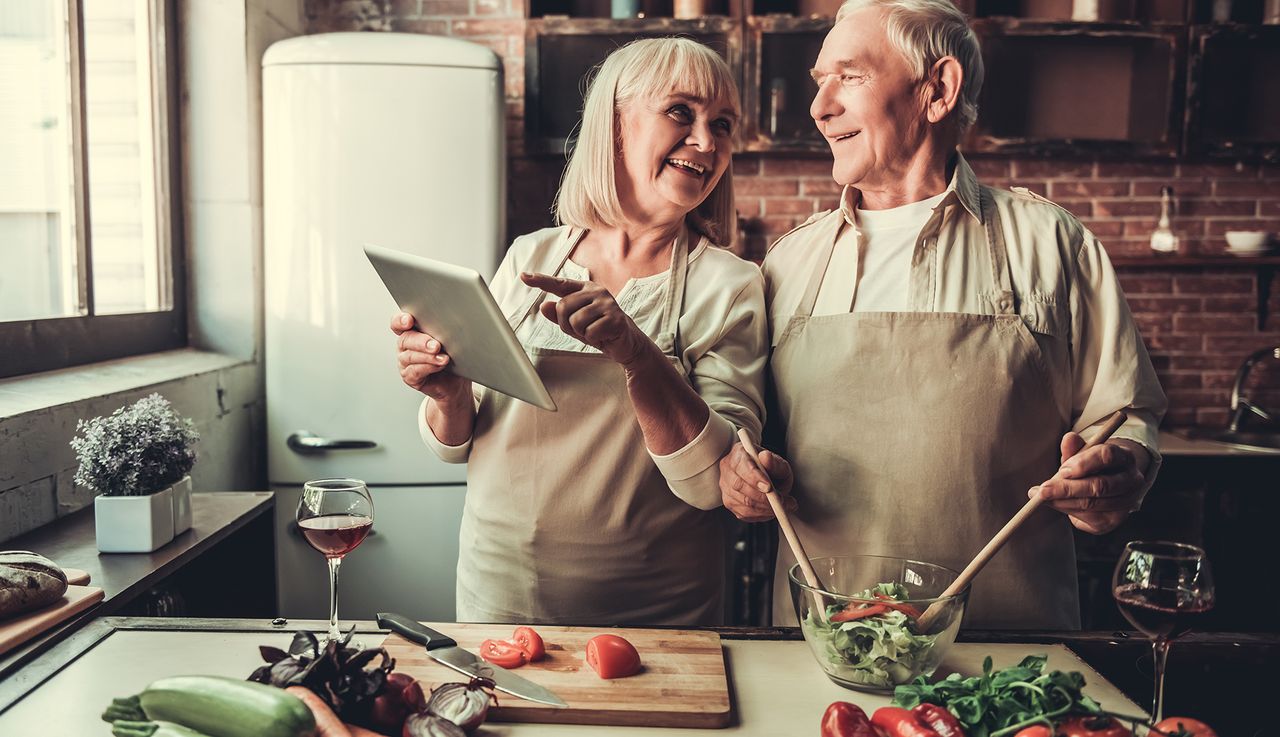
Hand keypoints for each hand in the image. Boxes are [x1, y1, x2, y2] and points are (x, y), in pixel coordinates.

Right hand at [390, 313, 471, 402]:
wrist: (457, 382)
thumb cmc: (454, 357)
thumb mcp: (451, 340)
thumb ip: (445, 331)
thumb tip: (451, 324)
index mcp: (412, 330)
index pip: (398, 322)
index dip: (400, 320)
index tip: (409, 321)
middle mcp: (406, 345)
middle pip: (405, 339)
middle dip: (421, 342)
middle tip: (436, 346)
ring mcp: (405, 361)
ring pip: (410, 356)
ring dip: (428, 356)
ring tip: (444, 358)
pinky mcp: (409, 377)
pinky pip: (414, 371)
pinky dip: (428, 367)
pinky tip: (440, 366)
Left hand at [520, 272, 647, 364]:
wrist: (626, 343)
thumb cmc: (600, 330)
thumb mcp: (576, 324)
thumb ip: (560, 315)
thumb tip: (543, 306)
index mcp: (585, 289)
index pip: (559, 284)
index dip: (540, 280)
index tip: (523, 276)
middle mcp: (596, 291)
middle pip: (563, 307)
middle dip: (566, 324)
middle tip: (582, 330)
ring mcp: (607, 303)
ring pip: (575, 321)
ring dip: (581, 333)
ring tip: (594, 332)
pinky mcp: (615, 318)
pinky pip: (589, 332)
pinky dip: (593, 339)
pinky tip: (603, 336)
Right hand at [718, 442, 796, 522]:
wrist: (769, 480)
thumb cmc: (773, 470)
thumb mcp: (779, 464)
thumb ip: (775, 463)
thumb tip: (766, 457)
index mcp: (738, 453)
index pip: (741, 465)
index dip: (754, 477)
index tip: (769, 487)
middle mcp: (728, 468)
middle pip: (739, 485)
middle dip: (761, 496)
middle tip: (781, 501)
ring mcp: (726, 486)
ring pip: (742, 501)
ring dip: (764, 507)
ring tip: (781, 506)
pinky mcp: (729, 502)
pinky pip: (743, 513)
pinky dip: (760, 514)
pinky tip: (770, 510)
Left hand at [1035, 434, 1149, 534]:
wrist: (1110, 485)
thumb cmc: (1094, 466)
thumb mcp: (1084, 454)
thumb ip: (1075, 448)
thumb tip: (1069, 439)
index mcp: (1125, 457)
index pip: (1107, 456)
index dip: (1083, 463)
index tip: (1062, 470)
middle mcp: (1131, 480)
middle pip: (1100, 486)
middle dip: (1068, 489)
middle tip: (1044, 490)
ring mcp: (1126, 502)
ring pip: (1092, 504)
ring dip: (1063, 502)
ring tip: (1043, 497)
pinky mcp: (1115, 519)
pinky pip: (1089, 517)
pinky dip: (1069, 510)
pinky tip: (1056, 504)